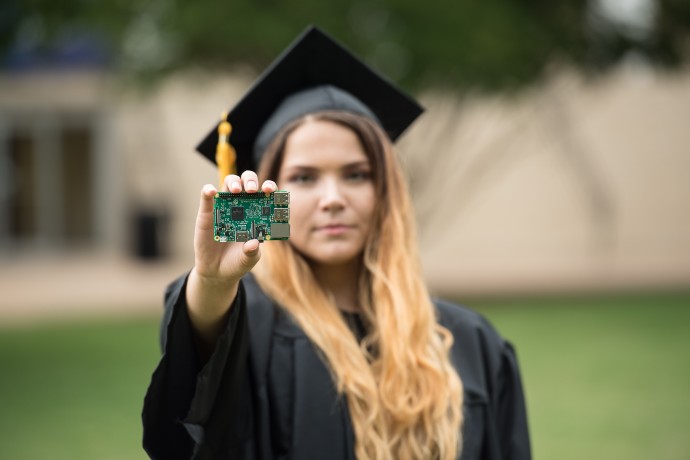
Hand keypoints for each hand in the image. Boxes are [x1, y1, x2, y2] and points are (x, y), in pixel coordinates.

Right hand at [193, 170, 277, 284]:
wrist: (216, 272)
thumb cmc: (237, 262)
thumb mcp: (248, 260)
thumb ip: (252, 252)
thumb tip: (253, 243)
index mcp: (257, 214)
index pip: (265, 195)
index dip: (269, 188)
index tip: (270, 191)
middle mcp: (241, 206)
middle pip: (247, 183)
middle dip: (251, 181)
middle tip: (252, 190)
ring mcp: (224, 207)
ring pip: (229, 183)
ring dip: (234, 182)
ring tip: (236, 190)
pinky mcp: (207, 213)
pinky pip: (206, 197)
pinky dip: (208, 190)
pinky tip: (211, 191)